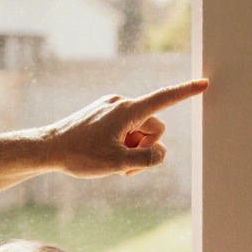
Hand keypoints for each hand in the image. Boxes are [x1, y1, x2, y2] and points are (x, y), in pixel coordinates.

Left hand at [43, 78, 208, 177]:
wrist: (47, 148)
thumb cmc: (80, 155)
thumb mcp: (118, 164)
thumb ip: (147, 160)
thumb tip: (160, 154)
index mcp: (128, 110)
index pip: (164, 98)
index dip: (186, 93)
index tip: (204, 84)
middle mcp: (121, 103)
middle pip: (153, 127)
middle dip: (146, 148)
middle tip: (126, 166)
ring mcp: (111, 108)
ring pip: (139, 131)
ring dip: (133, 149)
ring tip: (113, 163)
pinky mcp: (103, 114)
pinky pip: (124, 129)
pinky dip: (122, 144)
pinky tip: (105, 154)